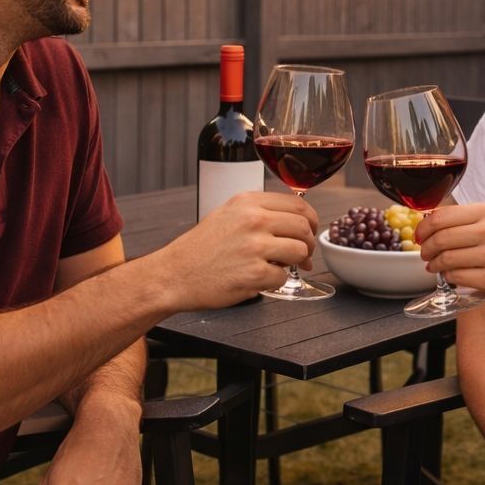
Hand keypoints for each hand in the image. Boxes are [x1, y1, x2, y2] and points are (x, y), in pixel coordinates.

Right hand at [157, 191, 318, 307]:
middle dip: (308, 243)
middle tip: (303, 255)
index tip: (309, 230)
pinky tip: (258, 279)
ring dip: (295, 263)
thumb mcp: (228, 214)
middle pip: (303, 227)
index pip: (297, 204)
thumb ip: (259, 212)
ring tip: (278, 266)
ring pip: (300, 251)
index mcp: (248, 202)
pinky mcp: (254, 273)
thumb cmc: (200, 248)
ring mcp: (255, 246)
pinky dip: (275, 282)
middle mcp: (253, 220)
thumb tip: (295, 220)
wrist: (174, 274)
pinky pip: (283, 277)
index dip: (310, 220)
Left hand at [415, 203, 484, 306]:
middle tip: (424, 254)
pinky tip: (451, 275)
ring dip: (435, 265)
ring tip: (435, 266)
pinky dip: (448, 277)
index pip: (441, 216)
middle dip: (425, 248)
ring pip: (446, 259)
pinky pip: (457, 278)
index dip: (423, 228)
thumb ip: (465, 220)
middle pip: (440, 238)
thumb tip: (429, 222)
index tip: (419, 236)